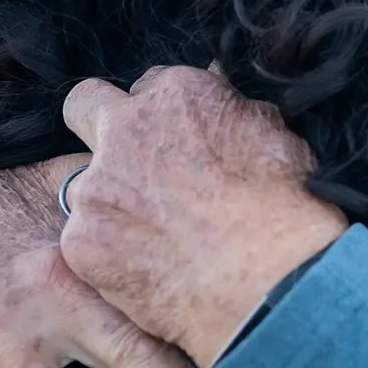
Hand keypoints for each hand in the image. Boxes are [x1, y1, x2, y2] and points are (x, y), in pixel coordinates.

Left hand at [58, 67, 344, 367]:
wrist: (270, 282)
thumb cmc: (287, 208)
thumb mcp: (273, 134)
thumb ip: (229, 108)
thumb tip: (215, 85)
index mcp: (175, 93)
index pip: (144, 87)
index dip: (159, 117)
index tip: (174, 142)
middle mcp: (124, 129)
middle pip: (83, 107)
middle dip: (99, 127)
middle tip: (131, 167)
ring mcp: (96, 187)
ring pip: (81, 183)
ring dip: (107, 201)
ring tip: (150, 236)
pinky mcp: (80, 241)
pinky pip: (82, 240)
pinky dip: (106, 254)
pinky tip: (145, 270)